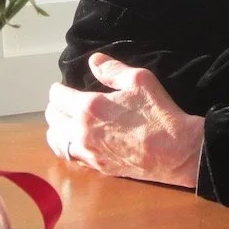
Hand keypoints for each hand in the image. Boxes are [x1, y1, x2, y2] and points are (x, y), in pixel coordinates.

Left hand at [44, 53, 204, 188]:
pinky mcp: (98, 168)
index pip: (57, 97)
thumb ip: (112, 69)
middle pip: (52, 119)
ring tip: (65, 123)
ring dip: (57, 129)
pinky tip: (77, 142)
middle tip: (63, 102)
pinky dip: (68, 147)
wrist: (176, 152)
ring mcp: (89, 153)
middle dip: (55, 107)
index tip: (62, 87)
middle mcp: (82, 132)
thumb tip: (94, 61)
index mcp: (89, 108)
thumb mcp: (140, 80)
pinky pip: (71, 158)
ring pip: (57, 142)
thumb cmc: (159, 114)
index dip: (58, 89)